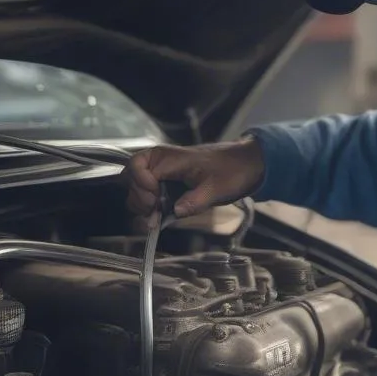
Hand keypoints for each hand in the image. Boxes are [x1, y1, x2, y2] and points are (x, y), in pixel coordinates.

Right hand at [124, 137, 265, 229]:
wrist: (246, 165)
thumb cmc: (232, 171)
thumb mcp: (217, 188)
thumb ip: (195, 200)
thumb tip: (175, 212)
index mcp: (168, 157)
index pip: (136, 169)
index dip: (141, 188)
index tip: (155, 203)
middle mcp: (160, 161)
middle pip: (130, 179)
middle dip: (139, 199)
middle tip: (156, 214)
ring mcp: (163, 172)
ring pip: (137, 188)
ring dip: (143, 205)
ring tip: (158, 218)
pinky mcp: (168, 182)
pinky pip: (149, 193)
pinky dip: (151, 206)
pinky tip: (160, 218)